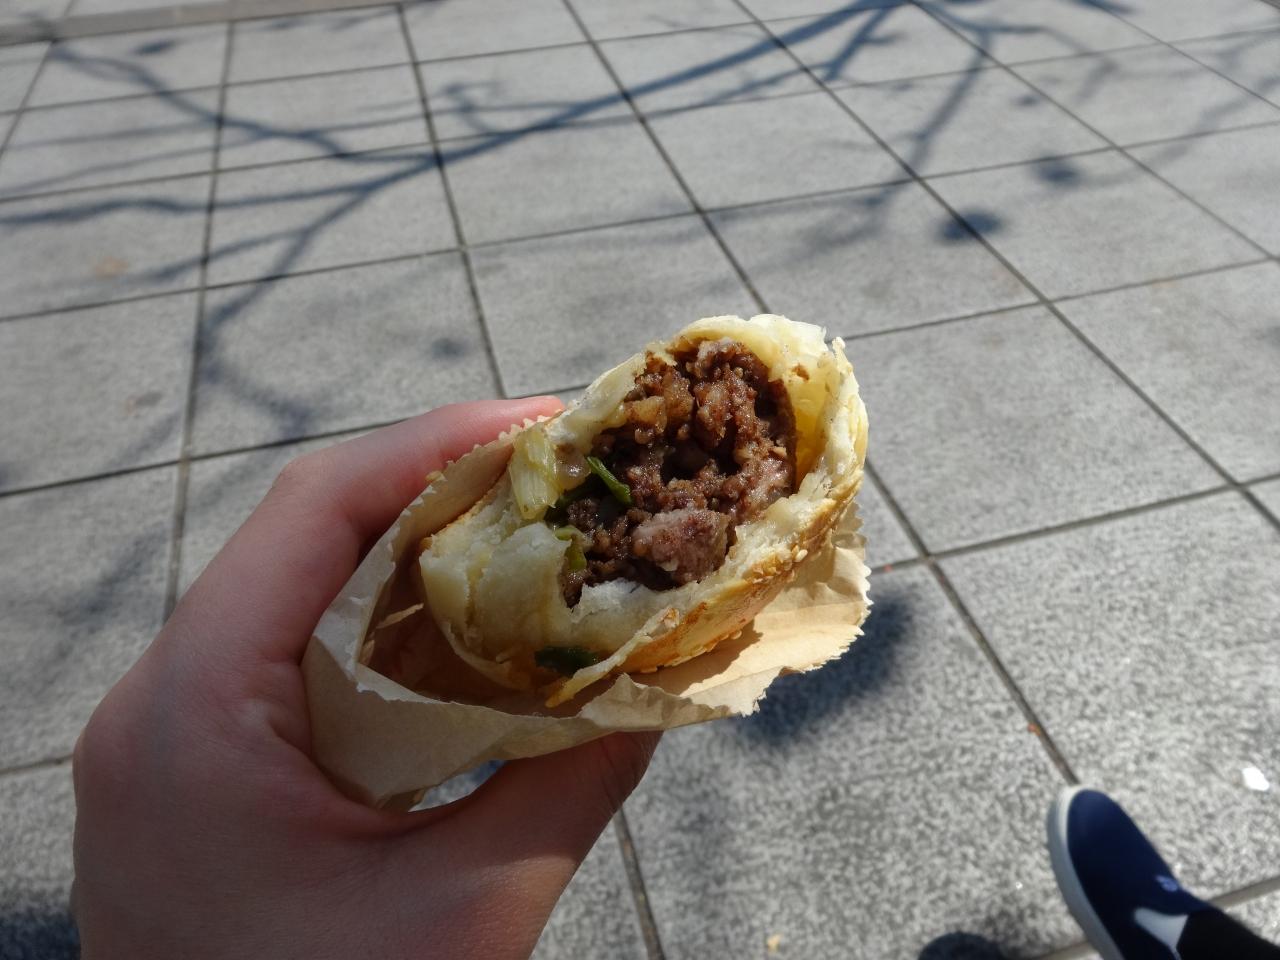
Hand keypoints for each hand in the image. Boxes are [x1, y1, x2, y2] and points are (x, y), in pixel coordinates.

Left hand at [71, 399, 659, 959]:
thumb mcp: (465, 918)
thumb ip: (572, 787)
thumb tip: (668, 688)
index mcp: (196, 710)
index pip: (315, 510)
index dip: (439, 444)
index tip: (550, 425)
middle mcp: (164, 699)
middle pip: (309, 538)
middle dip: (446, 491)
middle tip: (567, 478)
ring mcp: (175, 735)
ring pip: (306, 594)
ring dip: (423, 558)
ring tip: (538, 539)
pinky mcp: (205, 770)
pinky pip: (302, 661)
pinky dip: (394, 632)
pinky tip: (474, 636)